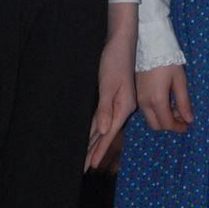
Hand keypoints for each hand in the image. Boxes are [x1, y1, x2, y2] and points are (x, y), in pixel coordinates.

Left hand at [86, 4, 136, 170]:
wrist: (121, 40)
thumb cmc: (114, 60)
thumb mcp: (108, 84)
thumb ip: (105, 109)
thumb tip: (101, 131)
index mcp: (124, 106)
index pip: (108, 134)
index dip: (99, 150)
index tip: (90, 165)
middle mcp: (123, 107)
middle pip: (106, 133)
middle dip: (95, 150)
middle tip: (84, 167)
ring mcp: (120, 102)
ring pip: (104, 126)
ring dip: (95, 141)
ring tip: (87, 156)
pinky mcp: (114, 95)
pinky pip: (104, 116)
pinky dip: (97, 128)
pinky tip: (93, 135)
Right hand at [136, 64, 192, 132]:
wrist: (150, 45)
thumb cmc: (168, 61)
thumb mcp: (180, 80)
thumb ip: (184, 102)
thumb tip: (189, 120)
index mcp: (157, 100)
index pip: (166, 123)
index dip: (178, 127)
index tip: (187, 124)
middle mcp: (144, 102)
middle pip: (156, 125)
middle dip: (169, 125)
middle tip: (181, 116)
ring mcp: (138, 98)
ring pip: (150, 118)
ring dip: (163, 118)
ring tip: (175, 106)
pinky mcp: (136, 93)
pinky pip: (146, 109)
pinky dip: (156, 111)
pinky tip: (166, 100)